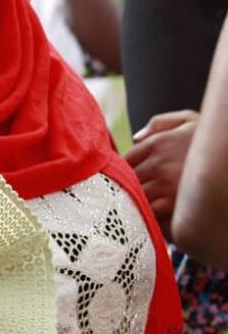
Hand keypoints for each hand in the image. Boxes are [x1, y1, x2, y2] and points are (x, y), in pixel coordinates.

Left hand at [125, 109, 198, 232]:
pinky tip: (156, 211)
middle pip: (129, 178)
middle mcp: (159, 164)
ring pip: (137, 195)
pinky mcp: (176, 205)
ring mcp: (167, 185)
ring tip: (145, 200)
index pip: (126, 159)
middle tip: (136, 188)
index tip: (132, 172)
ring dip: (137, 199)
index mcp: (158, 143)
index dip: (125, 167)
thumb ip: (159, 123)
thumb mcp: (188, 120)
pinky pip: (152, 212)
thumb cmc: (208, 137)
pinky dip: (150, 213)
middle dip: (129, 183)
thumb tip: (135, 138)